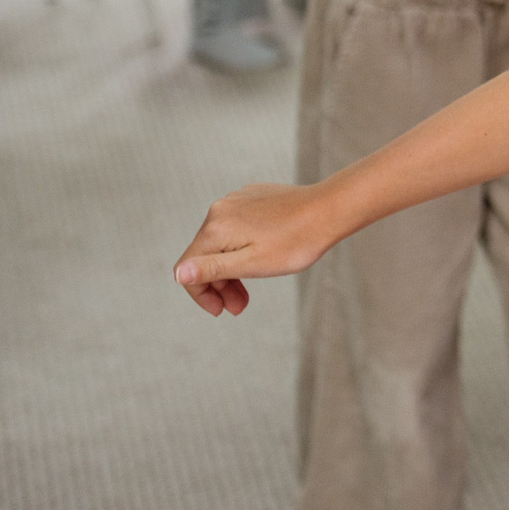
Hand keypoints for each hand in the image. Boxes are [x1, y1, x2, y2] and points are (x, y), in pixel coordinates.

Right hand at [173, 181, 336, 315]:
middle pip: (205, 255)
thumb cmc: (295, 242)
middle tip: (239, 308)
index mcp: (215, 228)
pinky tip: (263, 261)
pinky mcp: (253, 198)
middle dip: (219, 285)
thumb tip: (178, 274)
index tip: (220, 311)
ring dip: (231, 270)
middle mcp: (220, 210)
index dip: (200, 294)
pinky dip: (242, 250)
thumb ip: (212, 269)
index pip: (187, 267)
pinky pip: (237, 229)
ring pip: (222, 243)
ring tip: (248, 295)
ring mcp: (237, 201)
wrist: (330, 210)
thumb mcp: (251, 264)